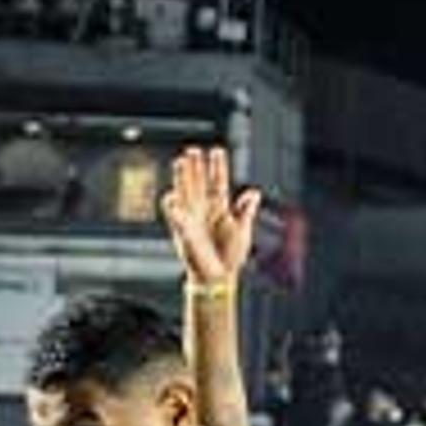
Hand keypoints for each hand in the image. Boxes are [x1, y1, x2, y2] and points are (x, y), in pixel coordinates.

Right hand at [161, 146, 260, 289]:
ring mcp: (191, 218)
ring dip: (183, 178)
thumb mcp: (242, 230)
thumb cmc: (230, 254)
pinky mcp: (183, 230)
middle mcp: (203, 209)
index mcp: (220, 208)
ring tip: (181, 161)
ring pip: (185, 192)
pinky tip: (171, 195)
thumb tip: (254, 192)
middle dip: (195, 167)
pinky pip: (175, 216)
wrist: (219, 276)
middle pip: (198, 183)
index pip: (218, 182)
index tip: (217, 150)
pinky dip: (173, 207)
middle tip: (193, 149)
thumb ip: (245, 211)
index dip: (217, 167)